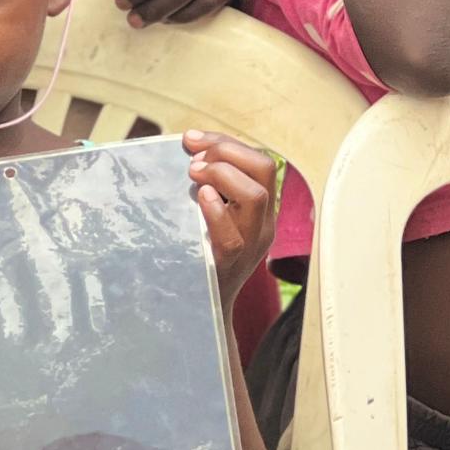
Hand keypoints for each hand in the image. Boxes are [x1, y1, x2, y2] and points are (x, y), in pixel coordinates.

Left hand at [185, 131, 275, 308]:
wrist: (201, 311)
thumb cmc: (199, 256)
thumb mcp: (210, 218)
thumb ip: (206, 187)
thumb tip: (185, 149)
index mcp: (261, 210)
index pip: (258, 160)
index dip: (226, 142)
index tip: (191, 138)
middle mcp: (262, 225)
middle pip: (264, 169)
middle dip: (226, 151)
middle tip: (191, 158)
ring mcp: (251, 246)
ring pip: (256, 196)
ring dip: (221, 174)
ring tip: (193, 174)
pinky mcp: (230, 266)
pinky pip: (232, 237)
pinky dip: (216, 211)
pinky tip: (201, 197)